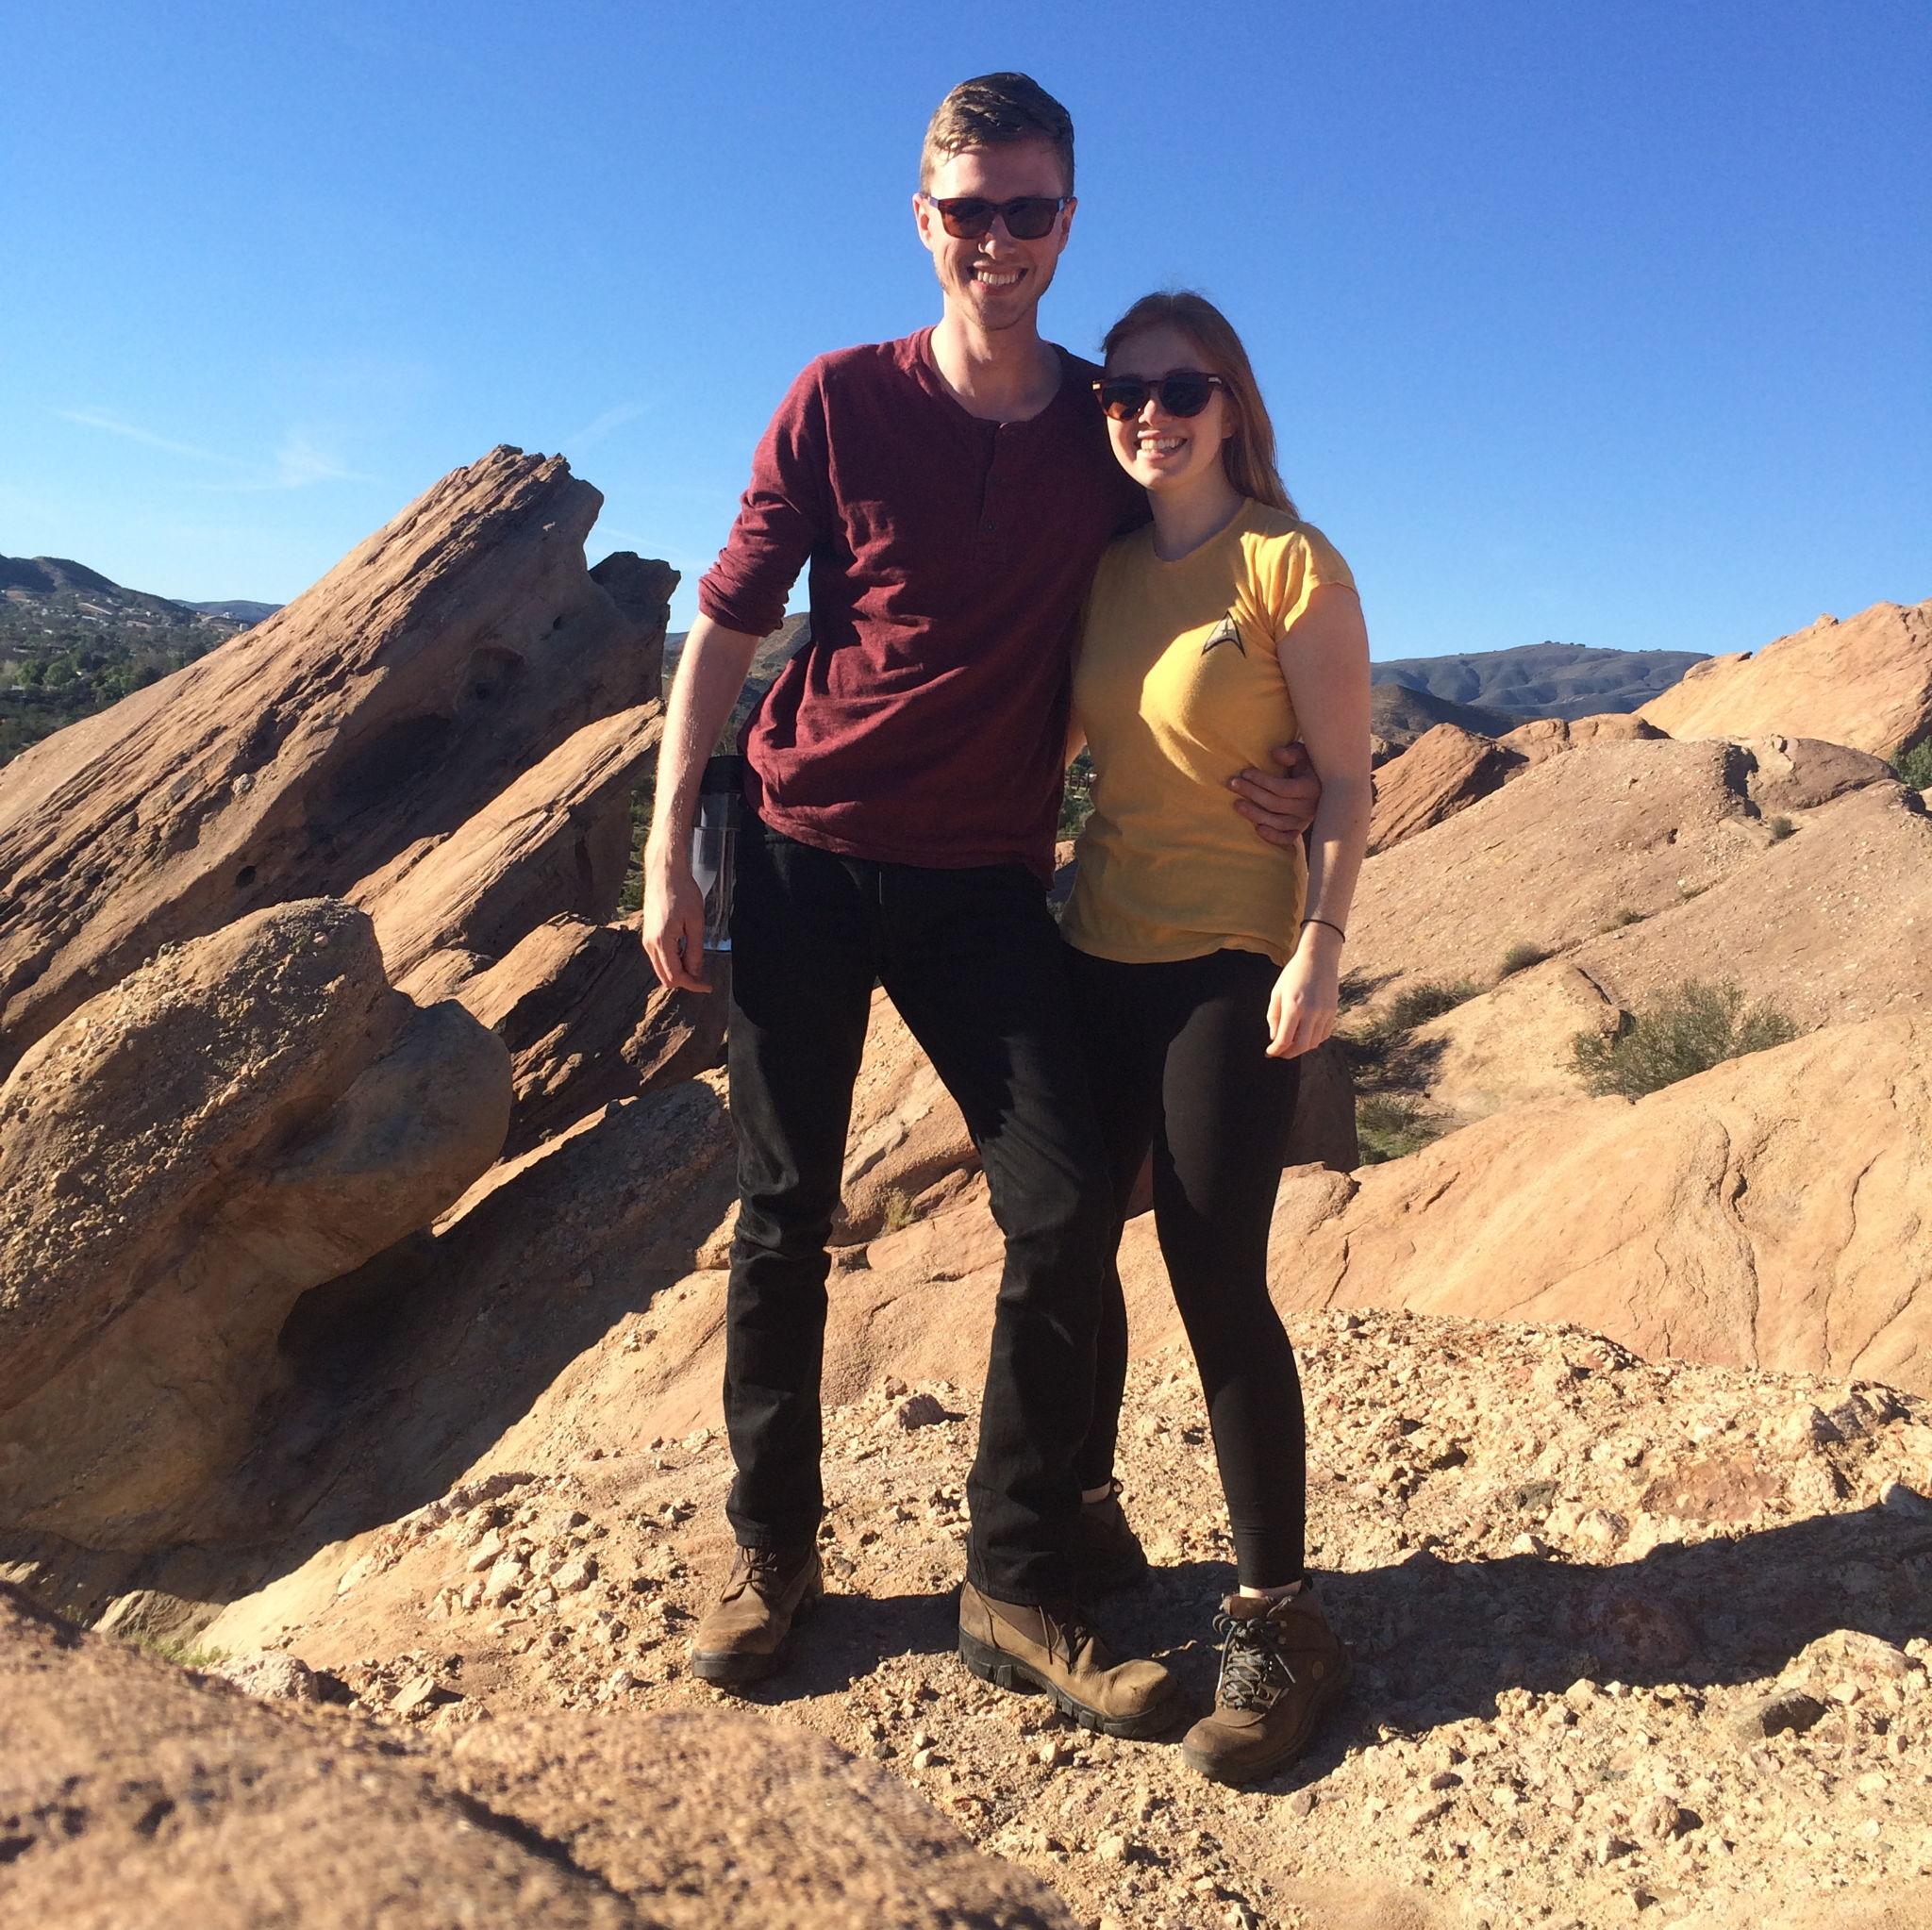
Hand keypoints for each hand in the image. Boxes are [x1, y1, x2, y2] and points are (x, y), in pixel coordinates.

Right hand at [641, 860, 710, 992]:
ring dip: (679, 971)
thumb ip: (695, 951)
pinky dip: (673, 962)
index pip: (675, 976)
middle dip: (685, 981)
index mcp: (661, 942)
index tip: (708, 986)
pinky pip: (659, 958)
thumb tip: (695, 973)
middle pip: (666, 977)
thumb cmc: (682, 892)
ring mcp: (647, 939)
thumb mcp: (695, 923)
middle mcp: (650, 944)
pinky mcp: (649, 934)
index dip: (693, 985)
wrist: (665, 873)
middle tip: (704, 977)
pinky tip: (687, 953)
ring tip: (697, 963)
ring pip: (661, 969)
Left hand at [1230, 741, 1321, 846]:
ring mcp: (1304, 821)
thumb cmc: (1307, 766)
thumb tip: (1275, 754)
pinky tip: (1257, 829)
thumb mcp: (1303, 754)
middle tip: (1232, 783)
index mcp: (1311, 788)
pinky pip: (1286, 838)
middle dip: (1251, 793)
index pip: (1282, 788)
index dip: (1261, 780)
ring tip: (1236, 804)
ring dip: (1254, 814)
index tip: (1244, 772)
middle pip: (1275, 804)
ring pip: (1277, 822)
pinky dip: (1273, 836)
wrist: (1322, 785)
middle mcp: (1309, 807)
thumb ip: (1291, 752)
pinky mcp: (1299, 830)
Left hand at [1266, 927, 1342, 1058]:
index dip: (1275, 1050)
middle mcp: (1311, 1012)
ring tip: (1292, 1042)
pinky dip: (1314, 1039)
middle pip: (1301, 1046)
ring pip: (1314, 1042)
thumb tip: (1274, 1038)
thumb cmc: (1293, 974)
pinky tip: (1305, 1034)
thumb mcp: (1277, 992)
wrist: (1318, 958)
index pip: (1284, 1039)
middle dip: (1288, 1053)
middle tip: (1280, 1053)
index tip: (1269, 1052)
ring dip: (1301, 1047)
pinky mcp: (1333, 1011)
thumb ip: (1274, 1017)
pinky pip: (1324, 1034)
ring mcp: (1325, 1012)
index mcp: (1293, 1007)